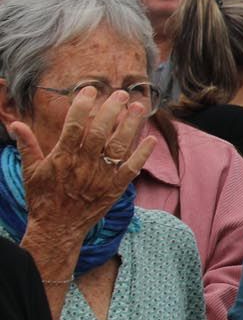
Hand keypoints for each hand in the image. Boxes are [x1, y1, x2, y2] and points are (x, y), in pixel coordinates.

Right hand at [7, 87, 156, 234]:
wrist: (57, 229)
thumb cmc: (43, 199)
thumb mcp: (31, 172)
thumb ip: (27, 146)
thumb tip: (15, 124)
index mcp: (63, 157)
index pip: (74, 126)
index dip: (82, 106)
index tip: (89, 90)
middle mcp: (84, 164)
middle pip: (99, 132)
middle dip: (111, 110)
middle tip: (120, 93)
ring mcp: (101, 176)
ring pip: (119, 146)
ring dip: (130, 126)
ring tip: (138, 107)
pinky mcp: (115, 188)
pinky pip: (131, 169)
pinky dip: (142, 154)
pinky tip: (150, 139)